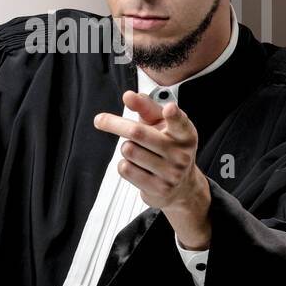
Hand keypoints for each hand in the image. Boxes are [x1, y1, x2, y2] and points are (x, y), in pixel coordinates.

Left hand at [93, 91, 209, 215]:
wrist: (181, 186)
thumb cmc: (168, 146)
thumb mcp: (160, 124)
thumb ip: (146, 107)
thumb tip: (129, 96)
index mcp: (185, 134)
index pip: (180, 122)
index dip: (173, 115)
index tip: (169, 109)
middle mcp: (181, 154)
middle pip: (137, 133)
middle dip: (114, 124)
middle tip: (100, 120)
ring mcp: (171, 173)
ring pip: (128, 150)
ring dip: (126, 148)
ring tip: (139, 151)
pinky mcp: (158, 188)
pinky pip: (125, 169)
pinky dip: (124, 164)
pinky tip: (137, 166)